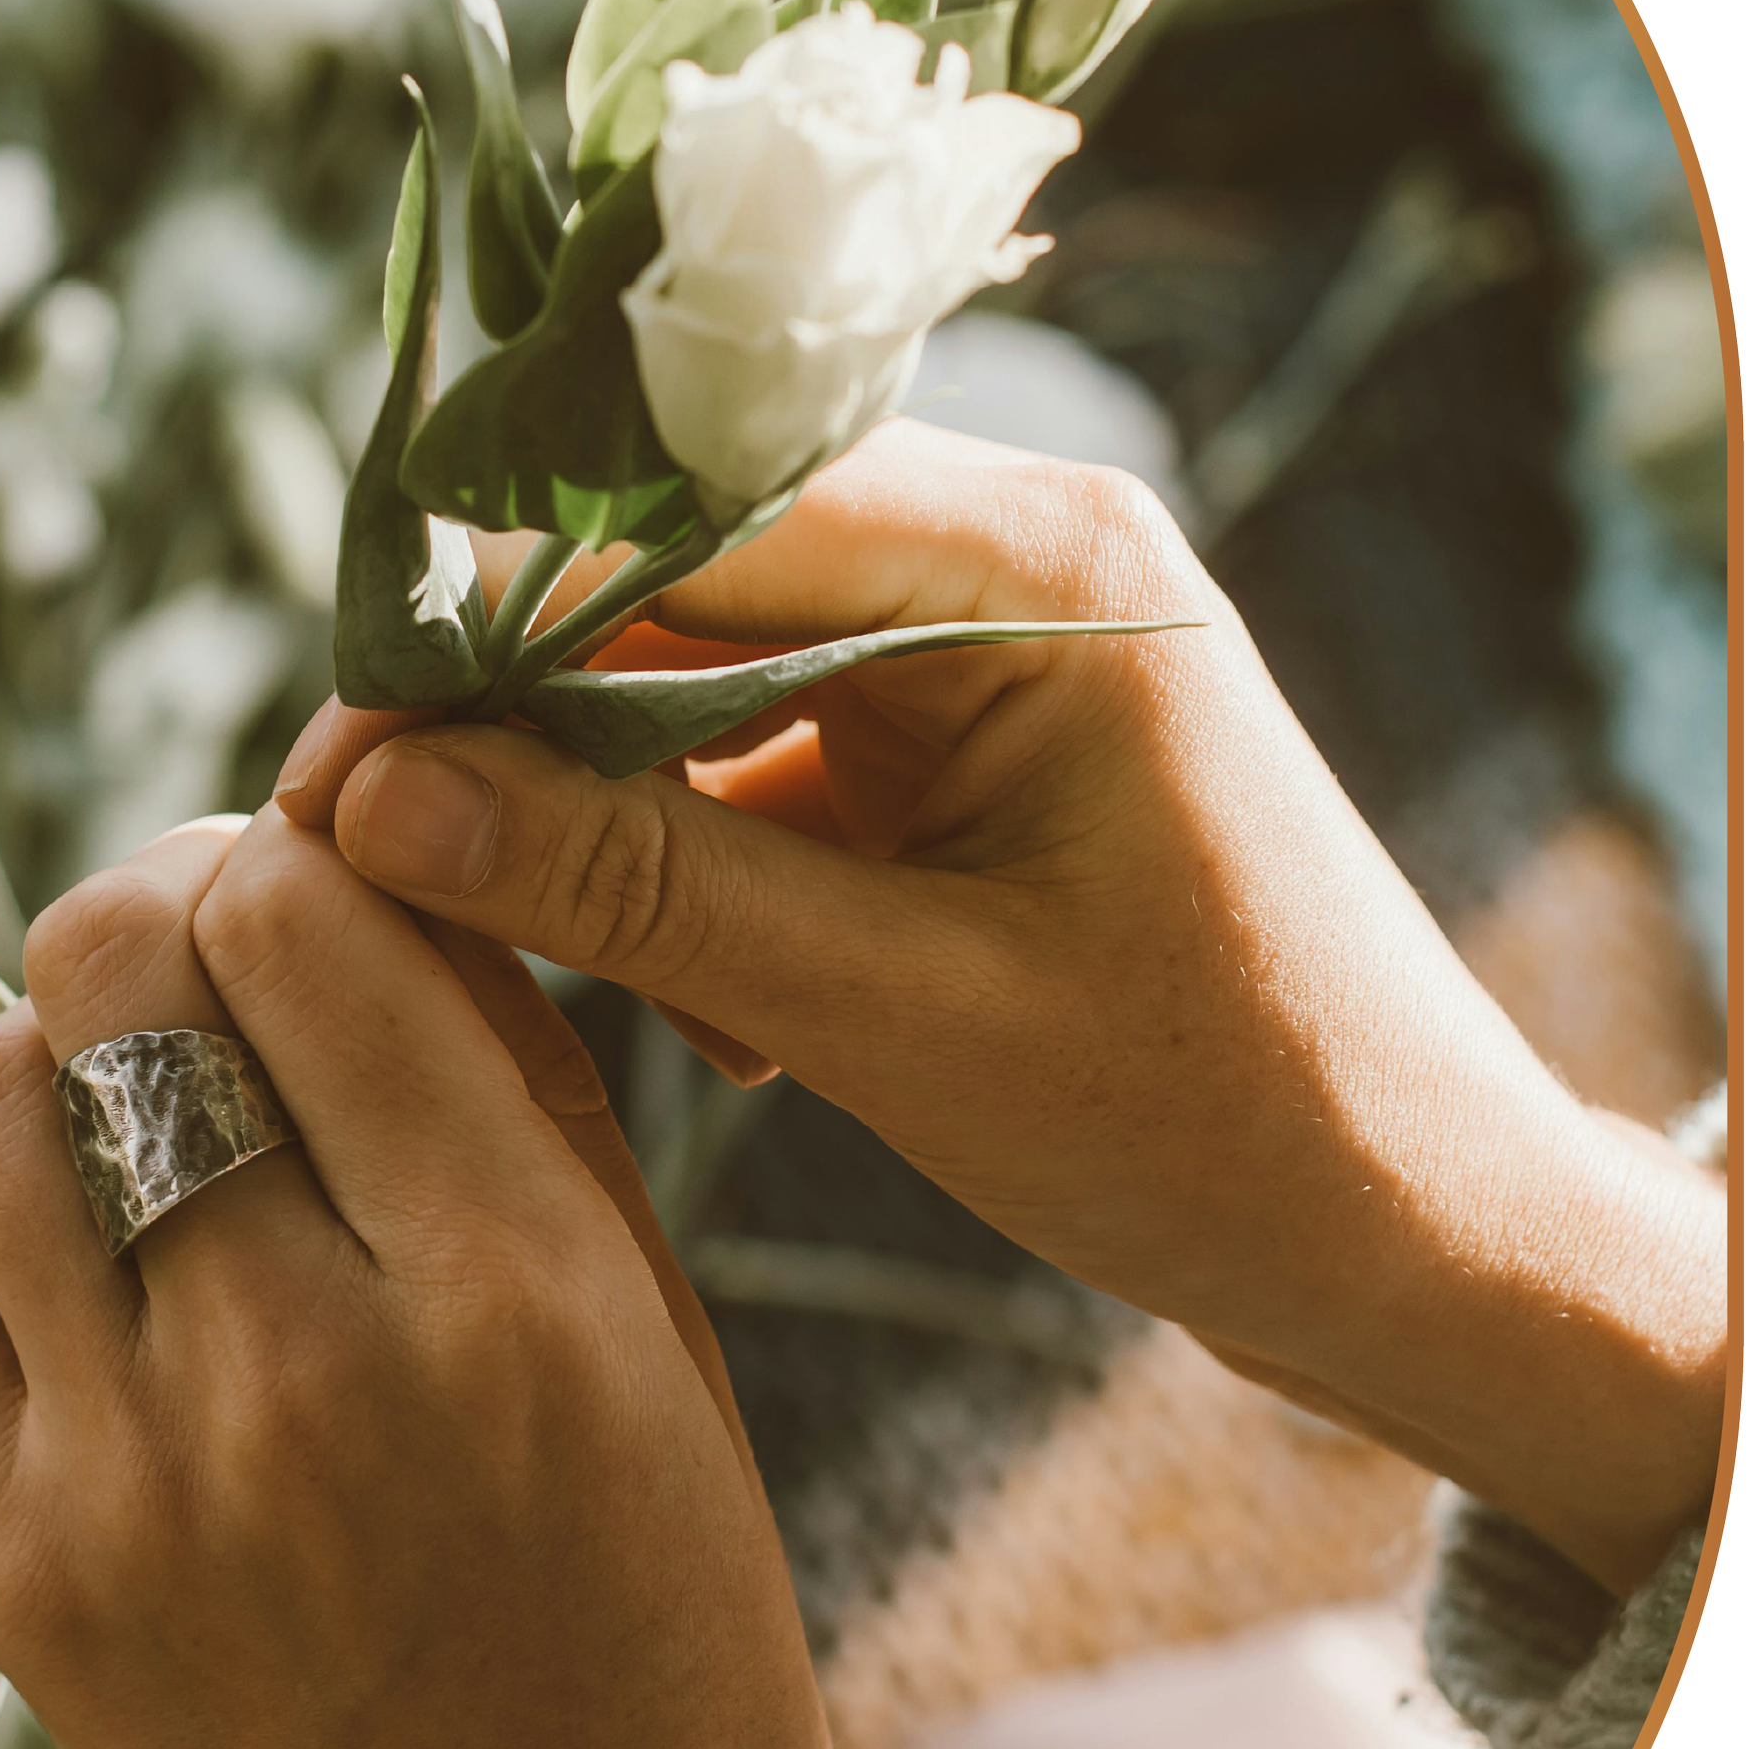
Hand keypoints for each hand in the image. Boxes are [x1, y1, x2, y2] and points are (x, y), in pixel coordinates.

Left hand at [0, 809, 841, 1748]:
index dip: (305, 854)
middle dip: (173, 905)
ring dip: (65, 1045)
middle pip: (116, 959)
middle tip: (226, 960)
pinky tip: (64, 1255)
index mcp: (517, 1299)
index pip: (308, 916)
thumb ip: (526, 1096)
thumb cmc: (661, 1651)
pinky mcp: (19, 1574)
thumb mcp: (663, 1349)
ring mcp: (135, 1477)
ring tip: (146, 1110)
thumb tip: (376, 883)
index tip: (330, 889)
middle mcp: (307, 1367)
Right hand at [277, 423, 1726, 1594]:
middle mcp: (1013, 550)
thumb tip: (370, 797)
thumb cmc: (1216, 1128)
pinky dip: (707, 877)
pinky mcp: (973, 744)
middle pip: (674, 577)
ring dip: (617, 827)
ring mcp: (993, 644)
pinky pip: (767, 760)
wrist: (1420, 1233)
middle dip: (526, 731)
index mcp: (1035, 558)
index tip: (328, 766)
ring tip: (597, 998)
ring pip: (700, 678)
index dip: (478, 628)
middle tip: (375, 873)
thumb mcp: (895, 1017)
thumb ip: (633, 894)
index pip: (679, 514)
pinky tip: (732, 1033)